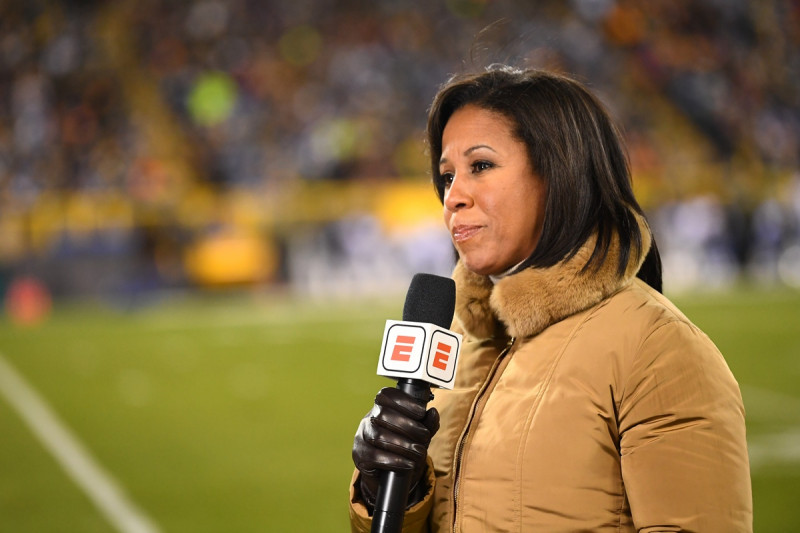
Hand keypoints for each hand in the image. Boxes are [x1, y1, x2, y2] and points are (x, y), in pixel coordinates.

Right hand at [352, 387, 439, 507]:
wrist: (388, 476)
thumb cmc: (402, 449)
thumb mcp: (418, 435)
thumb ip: (426, 424)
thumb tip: (433, 413)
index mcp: (381, 409)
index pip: (386, 395)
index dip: (403, 401)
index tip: (421, 412)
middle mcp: (368, 420)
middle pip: (383, 415)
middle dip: (408, 426)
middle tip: (424, 436)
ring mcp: (361, 438)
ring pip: (378, 436)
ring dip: (403, 445)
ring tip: (418, 452)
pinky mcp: (360, 457)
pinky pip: (374, 456)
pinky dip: (395, 460)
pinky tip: (408, 463)